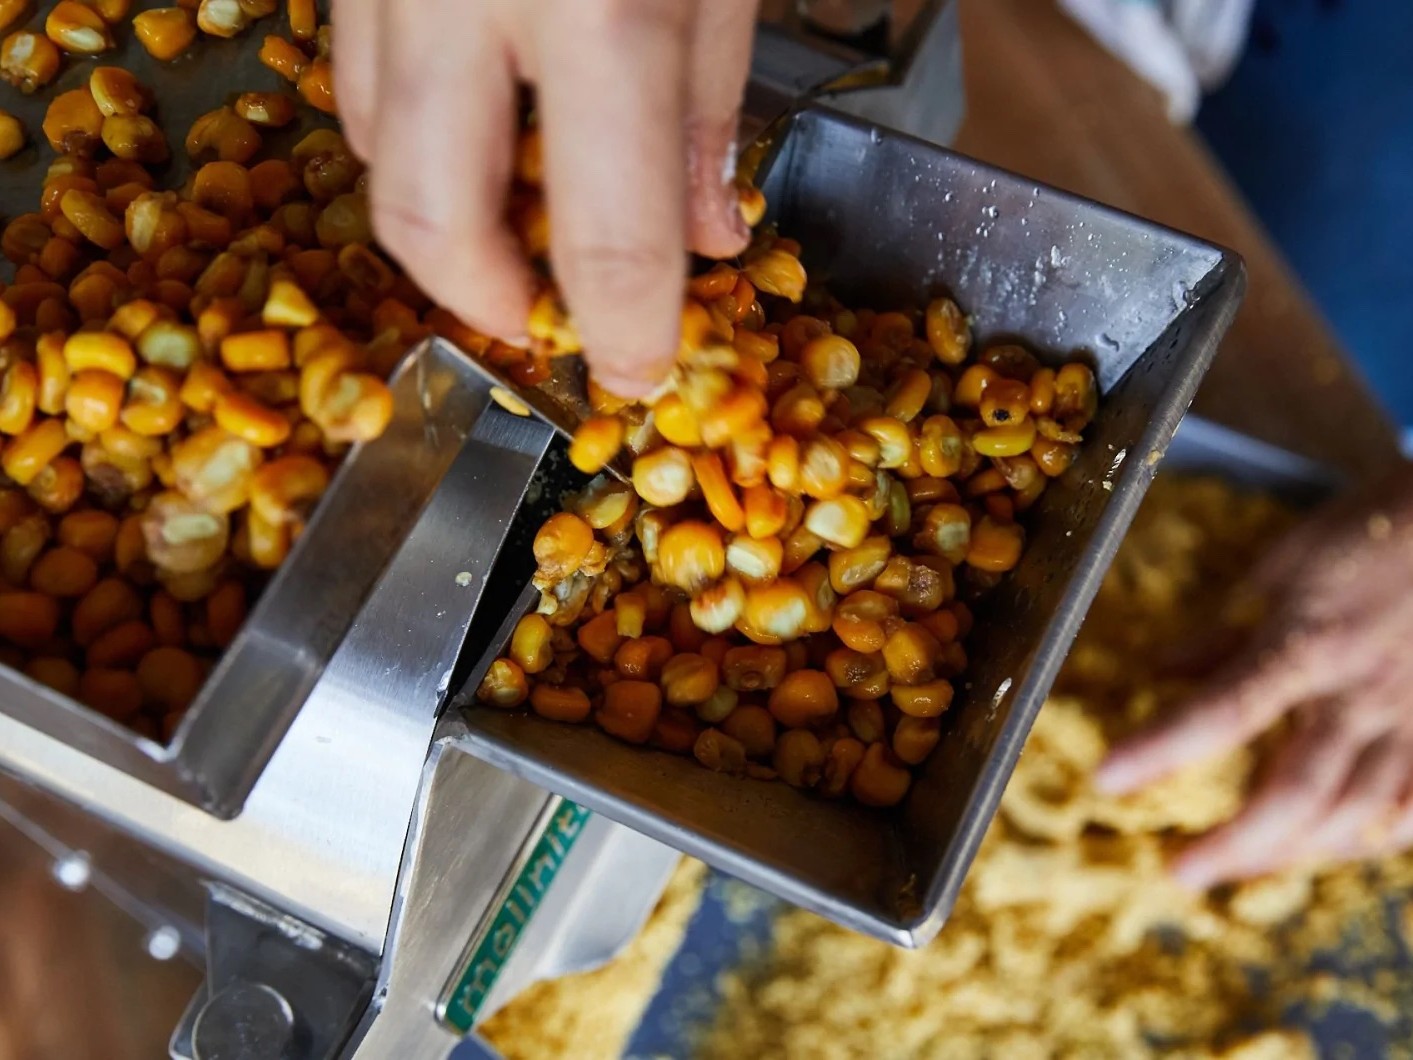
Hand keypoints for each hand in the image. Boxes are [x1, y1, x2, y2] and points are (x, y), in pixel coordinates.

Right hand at [334, 0, 758, 397]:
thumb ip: (712, 98)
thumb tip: (705, 236)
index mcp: (596, 7)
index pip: (607, 240)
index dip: (626, 330)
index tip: (637, 367)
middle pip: (431, 220)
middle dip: (486, 299)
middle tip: (543, 316)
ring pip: (373, 149)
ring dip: (440, 216)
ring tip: (517, 220)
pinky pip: (354, 72)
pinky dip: (409, 130)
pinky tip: (474, 127)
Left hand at [1096, 462, 1412, 888]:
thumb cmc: (1371, 533)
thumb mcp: (1284, 567)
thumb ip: (1225, 631)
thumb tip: (1160, 670)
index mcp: (1308, 644)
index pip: (1223, 711)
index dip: (1162, 750)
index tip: (1107, 780)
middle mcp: (1362, 695)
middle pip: (1296, 793)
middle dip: (1234, 844)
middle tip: (1180, 871)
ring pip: (1357, 816)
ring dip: (1294, 854)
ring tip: (1242, 868)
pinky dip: (1371, 840)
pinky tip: (1335, 850)